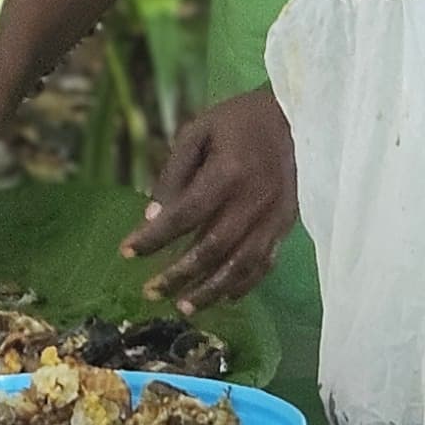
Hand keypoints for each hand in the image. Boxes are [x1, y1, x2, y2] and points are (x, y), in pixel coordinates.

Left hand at [122, 86, 296, 313]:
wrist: (297, 116)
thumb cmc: (240, 120)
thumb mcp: (198, 131)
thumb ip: (174, 173)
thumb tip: (152, 217)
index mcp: (229, 173)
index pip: (185, 215)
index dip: (154, 237)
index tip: (127, 252)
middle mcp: (254, 201)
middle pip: (213, 249)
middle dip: (179, 275)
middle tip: (151, 292)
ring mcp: (274, 218)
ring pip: (241, 266)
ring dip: (211, 291)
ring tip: (183, 308)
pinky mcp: (287, 225)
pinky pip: (265, 264)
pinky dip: (244, 285)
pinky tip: (224, 297)